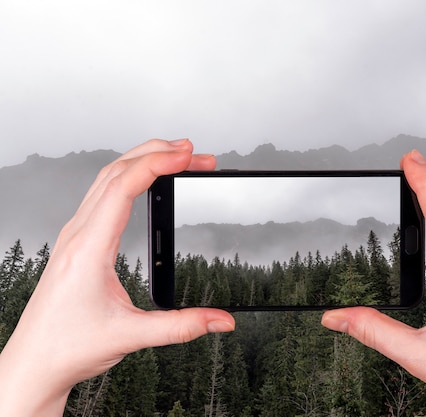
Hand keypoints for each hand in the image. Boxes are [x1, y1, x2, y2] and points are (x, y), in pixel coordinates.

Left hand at [0, 139, 234, 415]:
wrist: (34, 362)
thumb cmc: (67, 346)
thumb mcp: (131, 336)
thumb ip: (182, 326)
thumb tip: (221, 319)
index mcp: (89, 247)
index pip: (123, 186)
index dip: (158, 164)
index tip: (187, 155)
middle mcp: (79, 234)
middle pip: (116, 171)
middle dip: (157, 153)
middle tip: (193, 152)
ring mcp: (76, 235)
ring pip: (107, 178)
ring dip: (142, 160)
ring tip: (176, 157)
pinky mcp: (79, 241)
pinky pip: (103, 194)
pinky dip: (129, 177)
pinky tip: (144, 181)